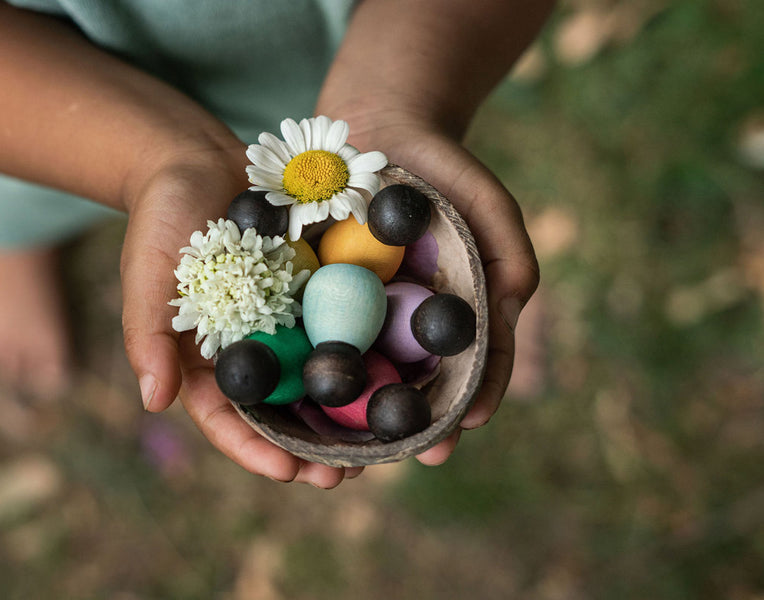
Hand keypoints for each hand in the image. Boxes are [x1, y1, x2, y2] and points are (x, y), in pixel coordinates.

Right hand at [119, 144, 363, 487]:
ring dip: (344, 416)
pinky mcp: (314, 295)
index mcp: (205, 360)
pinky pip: (342, 329)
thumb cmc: (161, 217)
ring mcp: (284, 325)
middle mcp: (249, 351)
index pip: (226, 419)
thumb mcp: (148, 271)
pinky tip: (392, 375)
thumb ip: (147, 333)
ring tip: (377, 444)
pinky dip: (363, 355)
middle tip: (343, 474)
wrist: (199, 160)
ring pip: (316, 382)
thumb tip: (154, 401)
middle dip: (309, 449)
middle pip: (280, 414)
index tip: (287, 472)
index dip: (254, 449)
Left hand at [345, 121, 539, 465]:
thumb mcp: (487, 202)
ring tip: (356, 447)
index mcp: (455, 311)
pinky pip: (315, 335)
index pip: (470, 366)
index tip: (461, 429)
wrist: (378, 123)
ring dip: (360, 412)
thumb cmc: (441, 166)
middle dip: (413, 421)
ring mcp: (364, 312)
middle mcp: (410, 321)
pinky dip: (313, 365)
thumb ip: (509, 251)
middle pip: (416, 382)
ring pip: (364, 371)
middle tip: (409, 454)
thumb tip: (511, 308)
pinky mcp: (320, 296)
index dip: (469, 399)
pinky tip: (303, 396)